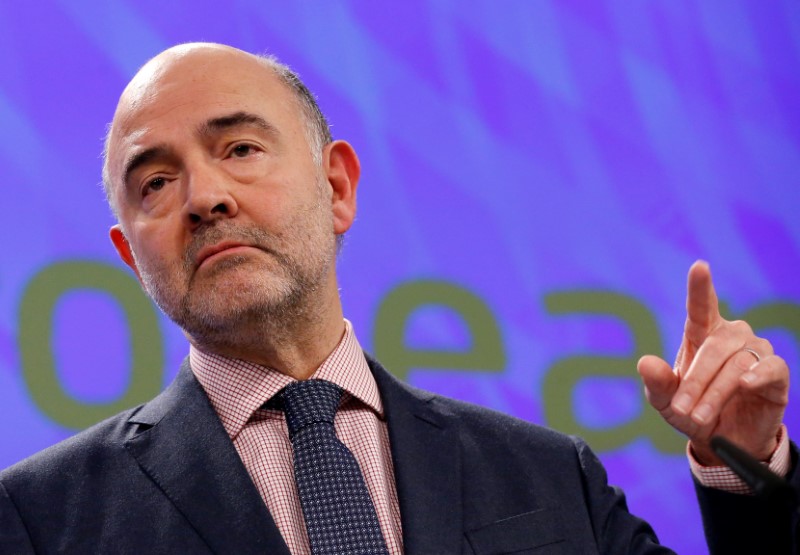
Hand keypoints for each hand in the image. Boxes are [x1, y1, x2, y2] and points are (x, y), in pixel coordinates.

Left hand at [637, 261, 788, 464]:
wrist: (722, 441)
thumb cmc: (692, 411)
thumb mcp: (666, 401)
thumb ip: (656, 383)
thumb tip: (644, 363)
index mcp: (702, 335)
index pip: (701, 306)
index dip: (700, 287)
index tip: (699, 266)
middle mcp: (732, 336)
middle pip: (714, 347)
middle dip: (695, 381)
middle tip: (681, 408)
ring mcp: (756, 352)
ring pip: (736, 364)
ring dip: (714, 392)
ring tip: (698, 416)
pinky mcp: (776, 374)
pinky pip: (770, 368)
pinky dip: (756, 375)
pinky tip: (745, 384)